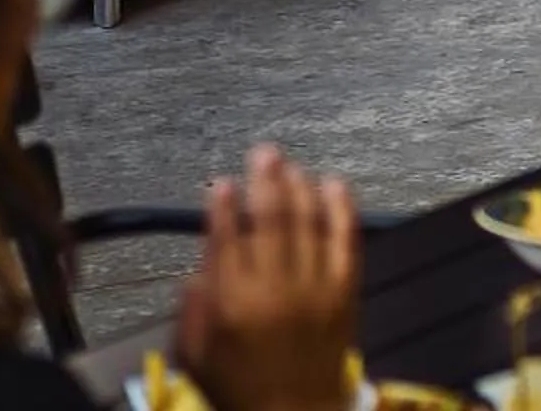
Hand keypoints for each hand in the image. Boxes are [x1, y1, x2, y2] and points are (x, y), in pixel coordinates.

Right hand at [178, 147, 358, 410]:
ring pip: (308, 222)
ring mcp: (315, 286)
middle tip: (264, 153)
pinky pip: (346, 239)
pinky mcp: (345, 290)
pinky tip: (335, 184)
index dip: (223, 207)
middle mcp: (275, 288)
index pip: (227, 240)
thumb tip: (199, 265)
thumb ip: (195, 307)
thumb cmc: (239, 386)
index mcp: (233, 303)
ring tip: (290, 165)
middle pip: (271, 220)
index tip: (221, 183)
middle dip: (265, 181)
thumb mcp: (198, 353)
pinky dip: (342, 208)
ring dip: (300, 187)